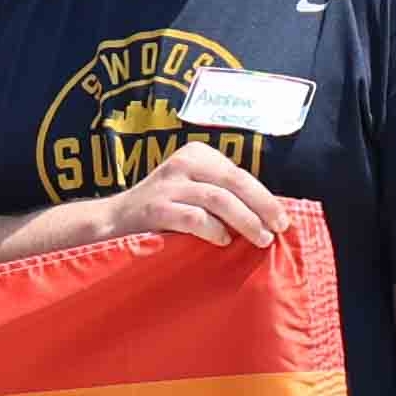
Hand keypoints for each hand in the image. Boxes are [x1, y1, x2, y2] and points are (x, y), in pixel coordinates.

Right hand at [98, 148, 295, 248]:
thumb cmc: (164, 211)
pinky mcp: (155, 208)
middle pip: (233, 182)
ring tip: (261, 239)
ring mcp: (168, 185)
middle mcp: (183, 163)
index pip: (239, 173)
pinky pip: (194, 218)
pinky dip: (214, 230)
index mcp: (196, 155)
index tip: (282, 218)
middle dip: (261, 206)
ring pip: (218, 199)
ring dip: (245, 221)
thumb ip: (222, 194)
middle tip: (278, 229)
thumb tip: (268, 215)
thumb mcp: (192, 190)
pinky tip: (224, 241)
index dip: (264, 196)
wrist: (113, 221)